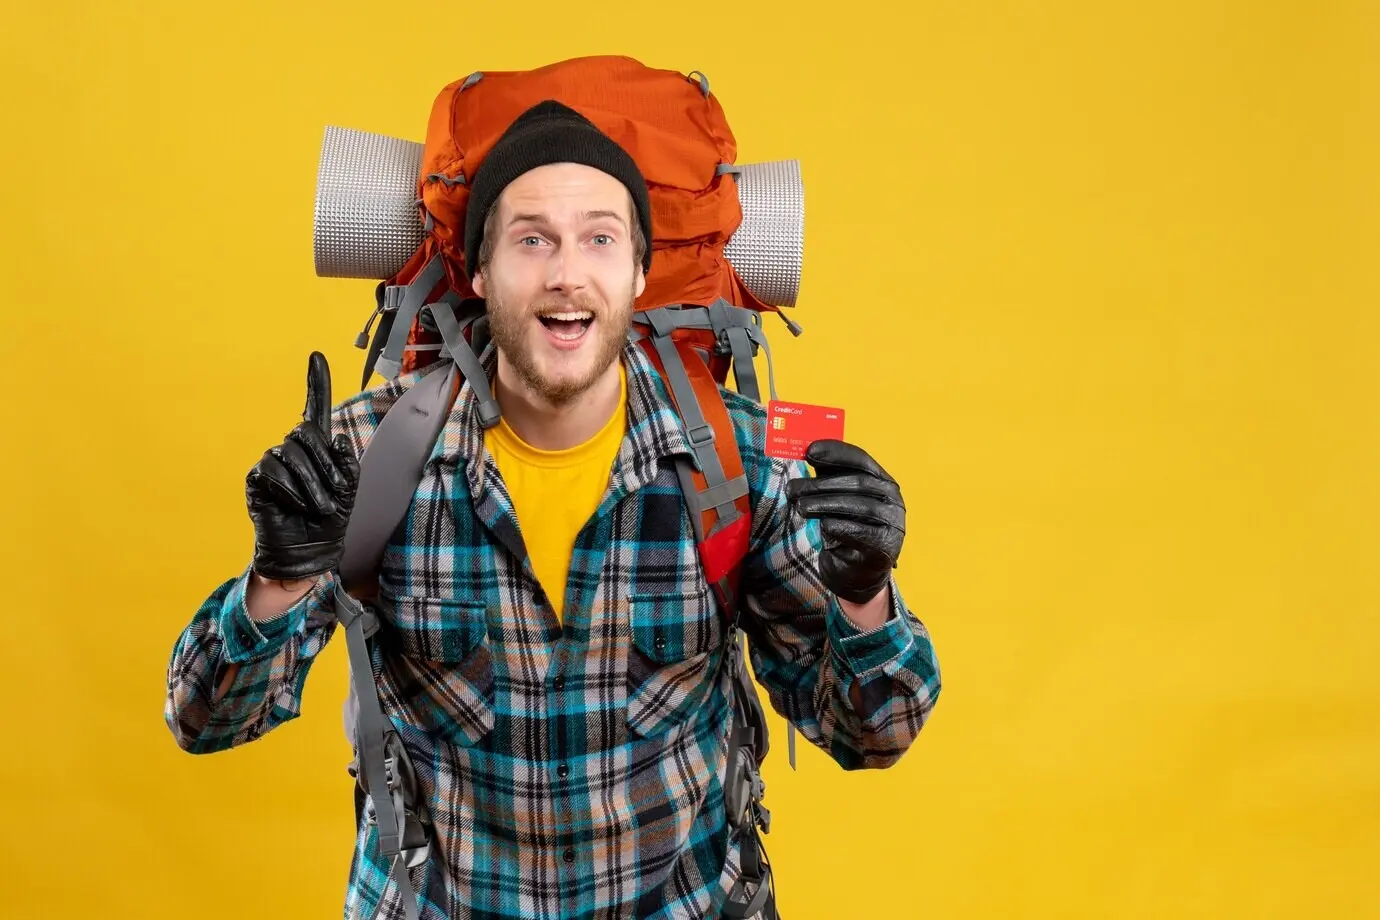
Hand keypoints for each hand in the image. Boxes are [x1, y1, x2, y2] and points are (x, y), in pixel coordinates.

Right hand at [244, 352, 358, 581]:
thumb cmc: (328, 521)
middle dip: (325, 466)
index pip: (315, 409)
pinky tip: (295, 506)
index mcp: (317, 449)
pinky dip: (291, 489)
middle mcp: (293, 449)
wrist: (307, 550)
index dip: (316, 382)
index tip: (317, 356)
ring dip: (312, 484)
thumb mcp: (348, 491)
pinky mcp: (258, 478)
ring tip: (318, 507)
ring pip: (292, 453)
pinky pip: (274, 470)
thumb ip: (346, 464)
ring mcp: (273, 461)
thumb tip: (337, 439)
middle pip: (307, 434)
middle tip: (333, 496)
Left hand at [785, 440, 905, 604]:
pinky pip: (861, 532)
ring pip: (859, 506)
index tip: (809, 452)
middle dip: (821, 484)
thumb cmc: (844, 530)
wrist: (855, 573)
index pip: (861, 459)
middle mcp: (894, 499)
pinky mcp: (885, 547)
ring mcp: (894, 523)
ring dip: (824, 504)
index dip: (835, 453)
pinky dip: (839, 526)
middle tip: (793, 488)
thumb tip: (807, 452)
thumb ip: (827, 478)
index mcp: (883, 481)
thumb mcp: (835, 500)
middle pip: (858, 483)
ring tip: (800, 507)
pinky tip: (823, 525)